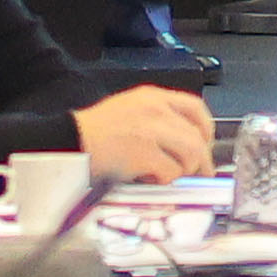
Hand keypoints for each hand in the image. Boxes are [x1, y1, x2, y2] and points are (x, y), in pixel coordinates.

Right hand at [72, 83, 214, 185]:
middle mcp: (155, 109)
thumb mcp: (130, 110)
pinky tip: (149, 177)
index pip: (195, 107)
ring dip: (182, 170)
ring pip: (190, 154)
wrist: (70, 140)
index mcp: (152, 96)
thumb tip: (184, 143)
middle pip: (196, 136)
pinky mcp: (145, 153)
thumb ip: (158, 119)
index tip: (205, 144)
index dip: (206, 129)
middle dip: (200, 160)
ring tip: (165, 174)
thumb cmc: (95, 131)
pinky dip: (164, 179)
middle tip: (197, 172)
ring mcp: (151, 130)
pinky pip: (171, 171)